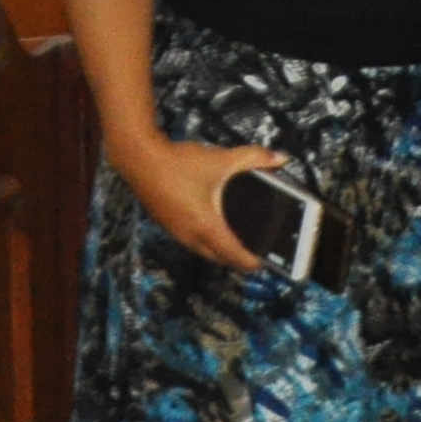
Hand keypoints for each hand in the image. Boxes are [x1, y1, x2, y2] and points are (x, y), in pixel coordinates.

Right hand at [113, 130, 287, 273]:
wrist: (140, 160)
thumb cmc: (180, 163)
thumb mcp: (223, 159)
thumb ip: (255, 158)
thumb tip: (280, 158)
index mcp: (206, 225)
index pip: (233, 254)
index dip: (251, 262)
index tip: (266, 263)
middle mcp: (191, 235)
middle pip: (219, 257)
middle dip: (239, 258)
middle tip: (259, 250)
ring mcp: (177, 233)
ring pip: (205, 251)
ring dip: (222, 251)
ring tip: (241, 241)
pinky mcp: (170, 226)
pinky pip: (194, 243)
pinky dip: (209, 242)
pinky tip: (217, 228)